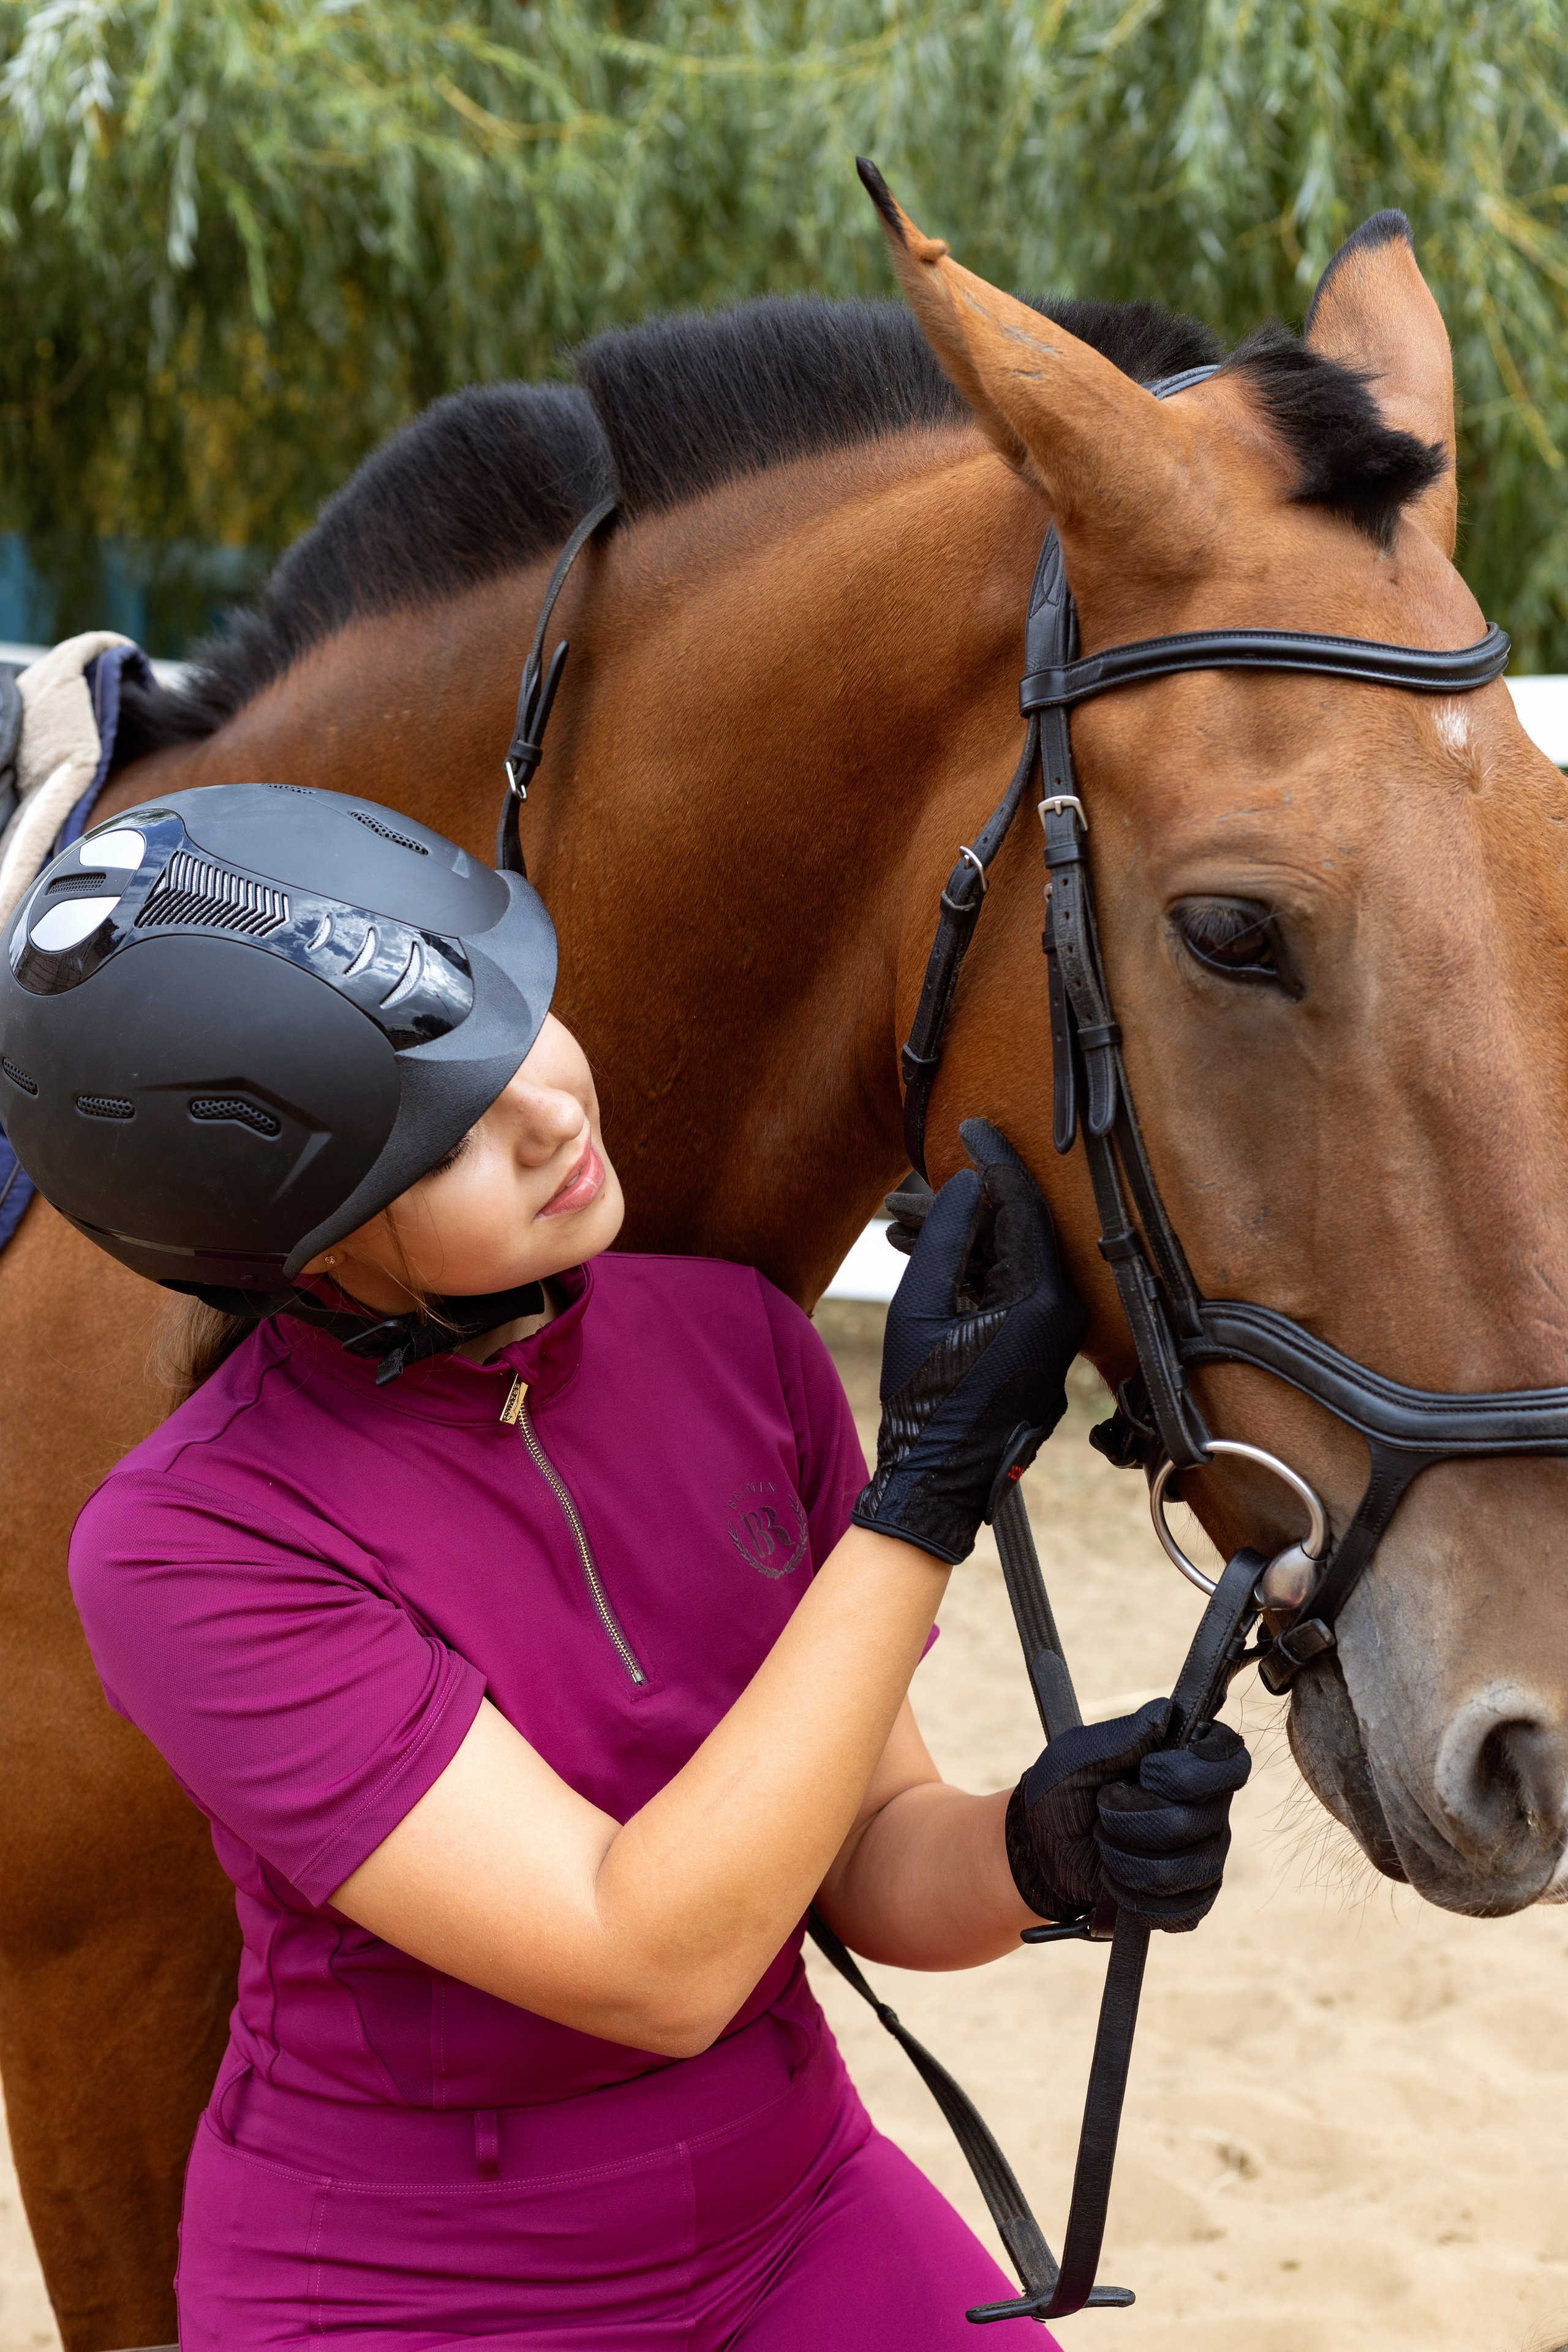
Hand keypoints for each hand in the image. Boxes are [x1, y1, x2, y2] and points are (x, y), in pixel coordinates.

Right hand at [850, 1119, 1085, 1564]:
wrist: (935, 1484)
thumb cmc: (926, 1403)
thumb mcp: (921, 1307)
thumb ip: (944, 1236)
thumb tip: (966, 1184)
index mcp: (1044, 1301)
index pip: (1023, 1208)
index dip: (993, 1162)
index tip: (968, 1127)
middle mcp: (1063, 1315)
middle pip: (1018, 1232)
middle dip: (967, 1205)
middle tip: (918, 1188)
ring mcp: (1054, 1337)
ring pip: (1008, 1262)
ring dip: (962, 1242)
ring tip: (903, 1229)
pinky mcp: (1038, 1352)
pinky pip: (1009, 1293)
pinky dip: (972, 1274)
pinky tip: (928, 1260)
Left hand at [1005, 1701, 1250, 1933]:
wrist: (1040, 1851)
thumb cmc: (1061, 1792)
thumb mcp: (1078, 1755)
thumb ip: (1125, 1735)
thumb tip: (1169, 1712)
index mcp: (1188, 1761)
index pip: (1232, 1760)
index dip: (1196, 1771)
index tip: (1150, 1772)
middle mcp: (1208, 1806)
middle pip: (1202, 1818)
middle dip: (1137, 1818)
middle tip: (1105, 1808)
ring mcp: (1204, 1854)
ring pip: (1190, 1867)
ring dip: (1129, 1859)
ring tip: (1104, 1843)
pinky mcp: (1191, 1898)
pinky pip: (1185, 1909)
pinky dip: (1137, 1897)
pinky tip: (1114, 1880)